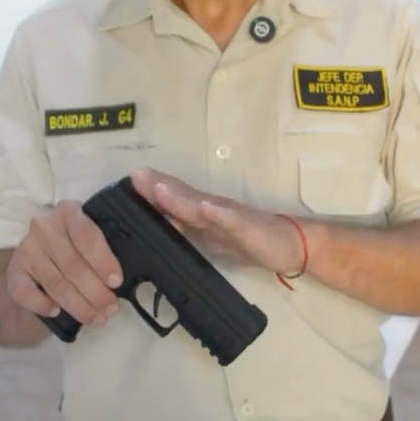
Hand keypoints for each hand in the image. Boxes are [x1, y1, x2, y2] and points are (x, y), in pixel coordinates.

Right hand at [7, 200, 123, 325]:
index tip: (117, 282)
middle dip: (95, 291)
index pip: (87, 236)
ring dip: (77, 304)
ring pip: (55, 282)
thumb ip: (118, 233)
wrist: (43, 252)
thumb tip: (144, 245)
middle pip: (72, 264)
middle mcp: (45, 226)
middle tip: (111, 309)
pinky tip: (56, 312)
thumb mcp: (98, 229)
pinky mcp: (14, 269)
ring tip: (96, 318)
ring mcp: (27, 247)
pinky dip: (41, 304)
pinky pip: (24, 291)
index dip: (103, 261)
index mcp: (70, 211)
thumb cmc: (80, 243)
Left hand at [130, 169, 304, 275]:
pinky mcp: (249, 229)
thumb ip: (186, 230)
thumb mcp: (211, 238)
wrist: (290, 244)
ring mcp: (231, 218)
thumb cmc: (249, 240)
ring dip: (180, 198)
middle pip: (183, 197)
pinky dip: (219, 215)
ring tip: (160, 188)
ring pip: (202, 207)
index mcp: (204, 214)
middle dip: (158, 186)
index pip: (175, 199)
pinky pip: (233, 222)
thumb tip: (154, 228)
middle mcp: (214, 210)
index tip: (129, 180)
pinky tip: (207, 209)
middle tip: (136, 176)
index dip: (152, 190)